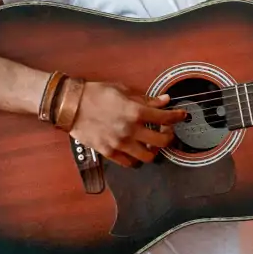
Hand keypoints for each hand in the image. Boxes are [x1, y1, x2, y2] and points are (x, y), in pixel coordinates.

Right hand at [68, 82, 186, 167]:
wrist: (70, 105)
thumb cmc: (95, 94)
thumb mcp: (123, 90)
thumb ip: (146, 98)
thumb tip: (164, 100)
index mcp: (135, 111)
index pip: (165, 118)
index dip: (178, 117)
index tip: (182, 116)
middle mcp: (130, 130)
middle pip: (161, 141)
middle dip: (169, 136)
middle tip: (167, 131)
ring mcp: (119, 143)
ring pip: (148, 156)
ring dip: (154, 150)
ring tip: (152, 143)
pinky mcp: (109, 152)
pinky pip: (129, 163)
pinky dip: (136, 159)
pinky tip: (136, 150)